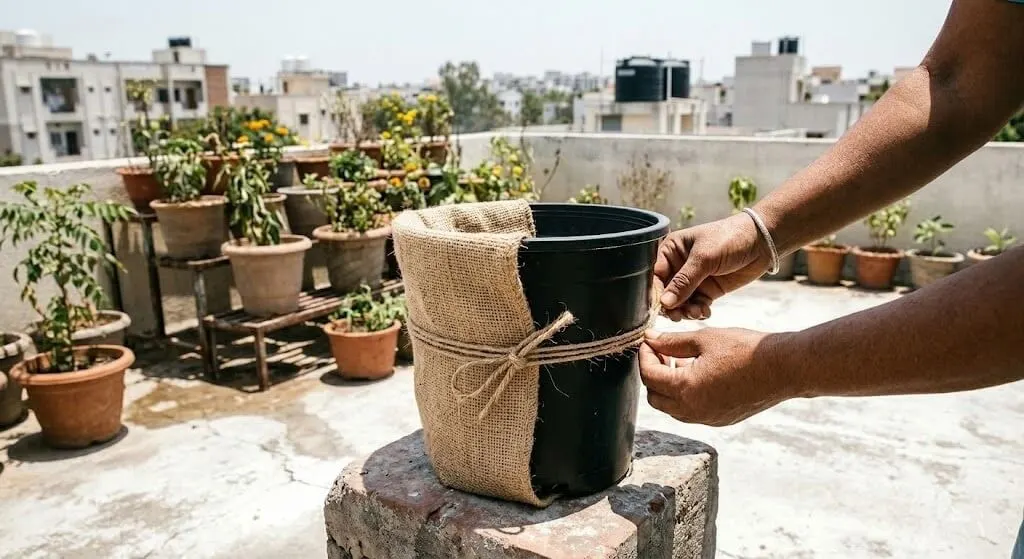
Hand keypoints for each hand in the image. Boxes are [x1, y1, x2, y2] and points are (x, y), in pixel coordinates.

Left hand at [639, 328, 798, 426]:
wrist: (783, 368)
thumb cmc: (745, 350)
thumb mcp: (704, 339)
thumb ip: (672, 342)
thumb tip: (651, 339)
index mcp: (686, 389)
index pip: (649, 376)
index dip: (645, 356)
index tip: (650, 341)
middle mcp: (694, 410)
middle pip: (656, 397)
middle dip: (653, 374)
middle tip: (661, 352)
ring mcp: (708, 418)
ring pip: (672, 408)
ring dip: (669, 387)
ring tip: (680, 362)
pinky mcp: (721, 420)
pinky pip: (692, 413)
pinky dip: (686, 397)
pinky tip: (698, 375)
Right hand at [656, 212, 772, 320]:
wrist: (762, 242)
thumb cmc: (730, 239)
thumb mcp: (704, 258)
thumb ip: (683, 282)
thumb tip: (664, 303)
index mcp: (671, 250)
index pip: (655, 276)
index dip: (657, 293)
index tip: (663, 307)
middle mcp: (678, 266)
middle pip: (666, 292)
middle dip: (672, 306)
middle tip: (680, 315)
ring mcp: (693, 280)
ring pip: (680, 303)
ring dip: (685, 311)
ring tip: (697, 312)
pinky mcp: (707, 290)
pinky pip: (695, 306)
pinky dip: (698, 312)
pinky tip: (706, 312)